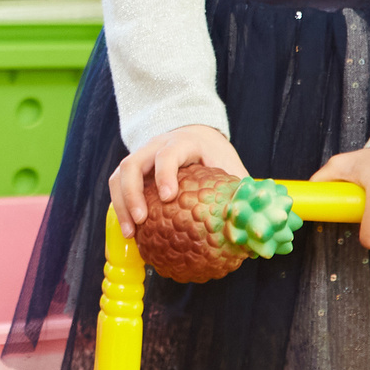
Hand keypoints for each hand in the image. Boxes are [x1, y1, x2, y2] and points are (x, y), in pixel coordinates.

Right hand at [108, 124, 245, 233]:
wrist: (198, 135)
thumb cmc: (216, 156)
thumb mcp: (230, 168)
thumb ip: (239, 193)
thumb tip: (252, 229)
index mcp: (183, 142)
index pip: (168, 153)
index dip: (165, 174)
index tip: (168, 197)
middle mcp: (155, 146)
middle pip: (132, 164)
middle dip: (133, 194)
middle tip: (141, 221)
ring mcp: (140, 156)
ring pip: (119, 175)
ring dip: (121, 204)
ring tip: (130, 234)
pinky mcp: (132, 170)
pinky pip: (118, 186)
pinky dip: (120, 208)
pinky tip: (130, 233)